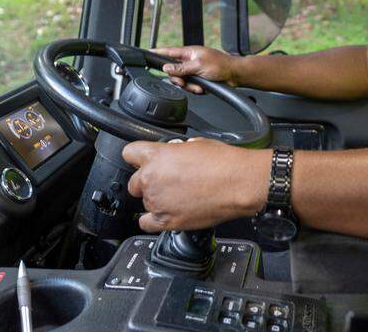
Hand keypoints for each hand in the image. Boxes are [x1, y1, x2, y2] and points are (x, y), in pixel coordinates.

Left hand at [123, 138, 269, 231]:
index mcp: (156, 155)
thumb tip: (175, 155)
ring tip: (178, 197)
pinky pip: (146, 223)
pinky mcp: (167, 221)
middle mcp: (151, 179)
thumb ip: (175, 150)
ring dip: (156, 200)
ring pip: (144, 202)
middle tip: (167, 182)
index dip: (137, 157)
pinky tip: (166, 213)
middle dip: (147, 182)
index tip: (143, 162)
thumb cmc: (223, 163)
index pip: (129, 153)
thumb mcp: (195, 143)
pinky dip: (154, 220)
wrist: (238, 183)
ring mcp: (157, 202)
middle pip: (134, 183)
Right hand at [151, 46, 240, 93]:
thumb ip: (181, 67)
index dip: (157, 53)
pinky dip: (195, 89)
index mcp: (189, 53)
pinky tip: (203, 88)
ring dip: (189, 86)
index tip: (147, 53)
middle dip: (179, 79)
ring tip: (199, 86)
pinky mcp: (198, 79)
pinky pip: (190, 87)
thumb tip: (166, 67)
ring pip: (181, 81)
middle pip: (173, 71)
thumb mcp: (198, 66)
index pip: (169, 52)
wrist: (234, 75)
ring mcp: (194, 70)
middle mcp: (190, 61)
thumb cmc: (221, 65)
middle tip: (184, 82)